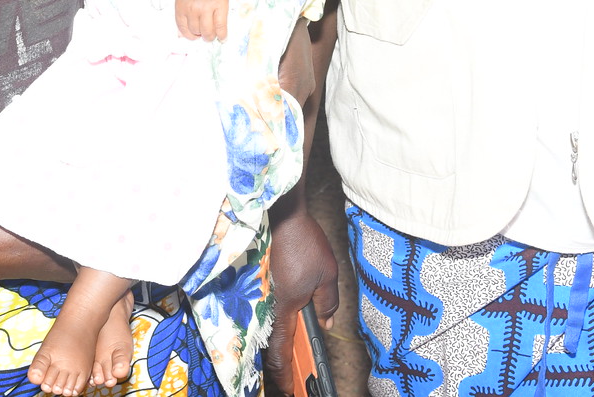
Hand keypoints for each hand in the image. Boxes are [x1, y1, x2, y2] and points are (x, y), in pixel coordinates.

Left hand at [174, 0, 231, 40]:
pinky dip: (222, 36)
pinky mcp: (220, 6)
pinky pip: (220, 27)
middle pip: (196, 31)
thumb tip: (182, 36)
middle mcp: (192, 7)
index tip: (195, 36)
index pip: (182, 28)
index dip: (189, 35)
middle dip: (201, 35)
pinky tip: (223, 37)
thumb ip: (182, 15)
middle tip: (205, 33)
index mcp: (181, 5)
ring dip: (211, 37)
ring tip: (213, 34)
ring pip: (207, 32)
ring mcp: (207, 7)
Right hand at [262, 205, 339, 396]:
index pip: (283, 349)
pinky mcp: (265, 282)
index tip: (289, 388)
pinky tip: (287, 323)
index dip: (284, 372)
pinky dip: (278, 324)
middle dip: (281, 365)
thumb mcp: (328, 274)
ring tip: (290, 358)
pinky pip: (270, 310)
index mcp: (288, 306)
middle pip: (273, 342)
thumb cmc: (305, 243)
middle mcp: (272, 303)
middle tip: (290, 380)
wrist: (282, 214)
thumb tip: (326, 325)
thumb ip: (327, 302)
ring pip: (270, 327)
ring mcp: (266, 293)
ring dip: (280, 345)